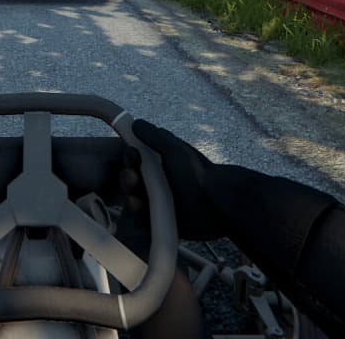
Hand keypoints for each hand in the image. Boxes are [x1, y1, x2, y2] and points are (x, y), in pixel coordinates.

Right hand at [131, 119, 227, 240]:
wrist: (217, 203)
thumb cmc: (196, 172)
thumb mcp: (174, 150)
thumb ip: (154, 136)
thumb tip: (135, 123)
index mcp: (160, 163)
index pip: (135, 160)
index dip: (129, 158)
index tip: (131, 155)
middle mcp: (156, 182)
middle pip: (131, 180)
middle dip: (127, 179)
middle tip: (132, 178)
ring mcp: (157, 202)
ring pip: (133, 200)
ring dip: (130, 197)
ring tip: (136, 199)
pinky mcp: (160, 221)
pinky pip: (141, 219)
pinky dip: (138, 215)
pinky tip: (142, 210)